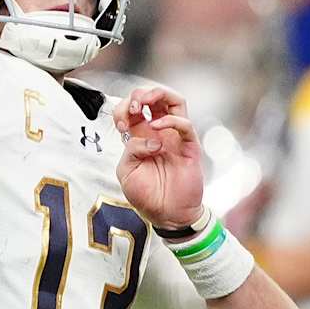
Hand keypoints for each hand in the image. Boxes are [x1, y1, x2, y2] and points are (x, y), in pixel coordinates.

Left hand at [115, 85, 203, 229]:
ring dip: (158, 94)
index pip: (133, 108)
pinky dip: (171, 120)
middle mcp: (159, 132)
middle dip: (140, 94)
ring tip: (144, 104)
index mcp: (141, 136)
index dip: (123, 107)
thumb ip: (130, 150)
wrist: (166, 215)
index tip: (120, 123)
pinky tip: (157, 128)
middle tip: (133, 107)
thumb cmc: (147, 195)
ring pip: (175, 101)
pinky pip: (185, 124)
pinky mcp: (189, 146)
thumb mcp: (126, 172)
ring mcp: (175, 137)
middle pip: (155, 98)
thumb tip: (148, 138)